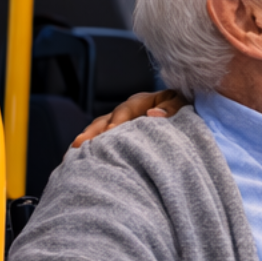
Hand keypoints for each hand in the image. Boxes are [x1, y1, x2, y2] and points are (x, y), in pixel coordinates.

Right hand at [71, 88, 187, 146]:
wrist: (187, 123)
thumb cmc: (186, 112)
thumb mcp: (182, 104)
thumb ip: (171, 108)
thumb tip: (152, 114)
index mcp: (143, 101)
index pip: (127, 109)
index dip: (119, 119)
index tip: (112, 130)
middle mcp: (127, 112)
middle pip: (106, 120)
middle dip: (94, 132)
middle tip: (82, 144)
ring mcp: (120, 124)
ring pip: (99, 130)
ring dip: (88, 140)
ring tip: (74, 152)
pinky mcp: (118, 137)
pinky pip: (101, 141)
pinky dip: (91, 149)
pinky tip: (77, 158)